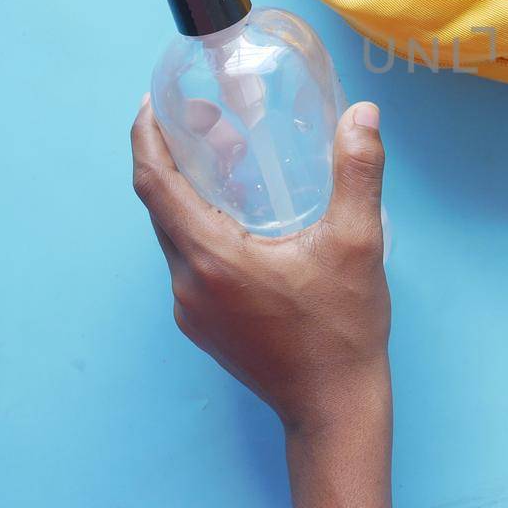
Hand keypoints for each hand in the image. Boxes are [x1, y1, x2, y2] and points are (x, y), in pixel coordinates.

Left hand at [129, 98, 390, 433]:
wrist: (333, 407)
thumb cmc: (342, 329)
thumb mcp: (358, 243)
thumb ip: (357, 172)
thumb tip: (362, 115)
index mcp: (212, 257)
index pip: (154, 183)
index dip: (145, 135)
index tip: (154, 101)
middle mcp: (188, 283)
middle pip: (157, 204)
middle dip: (171, 155)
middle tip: (203, 119)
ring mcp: (190, 308)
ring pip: (172, 233)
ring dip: (187, 192)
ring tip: (224, 160)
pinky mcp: (202, 324)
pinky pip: (187, 261)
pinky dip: (199, 226)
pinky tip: (238, 216)